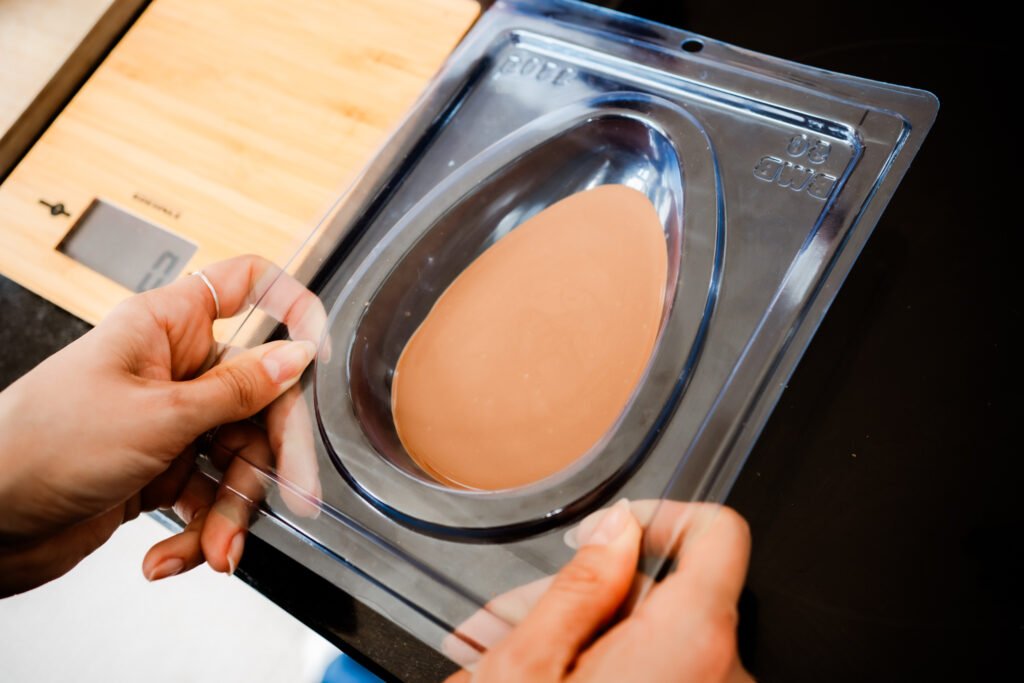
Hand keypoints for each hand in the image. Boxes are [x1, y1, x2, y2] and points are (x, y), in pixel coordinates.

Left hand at [0, 255, 323, 595]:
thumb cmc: (44, 445)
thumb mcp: (160, 416)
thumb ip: (238, 389)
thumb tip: (296, 356)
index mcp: (168, 327)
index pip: (246, 286)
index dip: (291, 307)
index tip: (318, 351)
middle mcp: (174, 368)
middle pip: (259, 397)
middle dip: (273, 457)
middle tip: (294, 496)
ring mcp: (170, 420)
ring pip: (237, 456)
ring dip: (229, 511)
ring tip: (213, 549)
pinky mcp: (161, 468)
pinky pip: (206, 494)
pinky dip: (198, 530)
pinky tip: (171, 556)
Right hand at [443, 500, 752, 682]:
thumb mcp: (528, 669)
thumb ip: (579, 586)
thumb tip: (614, 527)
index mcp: (691, 642)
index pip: (719, 531)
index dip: (662, 515)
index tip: (610, 531)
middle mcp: (724, 672)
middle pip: (670, 589)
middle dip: (590, 590)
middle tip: (518, 615)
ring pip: (659, 633)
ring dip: (590, 631)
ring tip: (520, 655)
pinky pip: (666, 666)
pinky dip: (612, 662)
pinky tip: (555, 674)